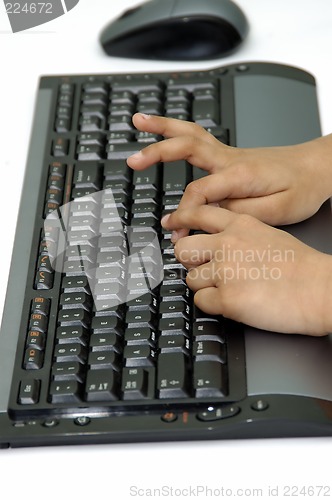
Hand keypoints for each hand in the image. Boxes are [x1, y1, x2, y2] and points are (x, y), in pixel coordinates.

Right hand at [127, 114, 331, 236]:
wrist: (318, 167)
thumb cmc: (302, 188)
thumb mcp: (278, 211)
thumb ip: (241, 211)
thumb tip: (213, 212)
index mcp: (240, 173)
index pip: (199, 191)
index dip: (184, 214)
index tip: (177, 231)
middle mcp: (230, 158)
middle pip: (186, 147)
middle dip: (157, 153)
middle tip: (133, 161)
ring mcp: (229, 154)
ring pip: (190, 134)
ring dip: (162, 127)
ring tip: (138, 120)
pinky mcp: (229, 156)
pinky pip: (198, 138)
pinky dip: (177, 132)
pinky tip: (166, 132)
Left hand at [162, 206, 331, 335]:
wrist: (319, 289)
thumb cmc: (301, 267)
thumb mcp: (267, 235)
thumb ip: (239, 235)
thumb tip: (218, 243)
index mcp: (239, 225)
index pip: (198, 214)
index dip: (181, 219)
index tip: (172, 223)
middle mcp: (227, 244)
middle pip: (183, 249)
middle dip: (189, 261)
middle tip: (202, 268)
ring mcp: (224, 270)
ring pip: (190, 279)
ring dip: (205, 286)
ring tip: (229, 289)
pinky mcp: (226, 298)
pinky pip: (201, 302)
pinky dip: (213, 305)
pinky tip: (233, 302)